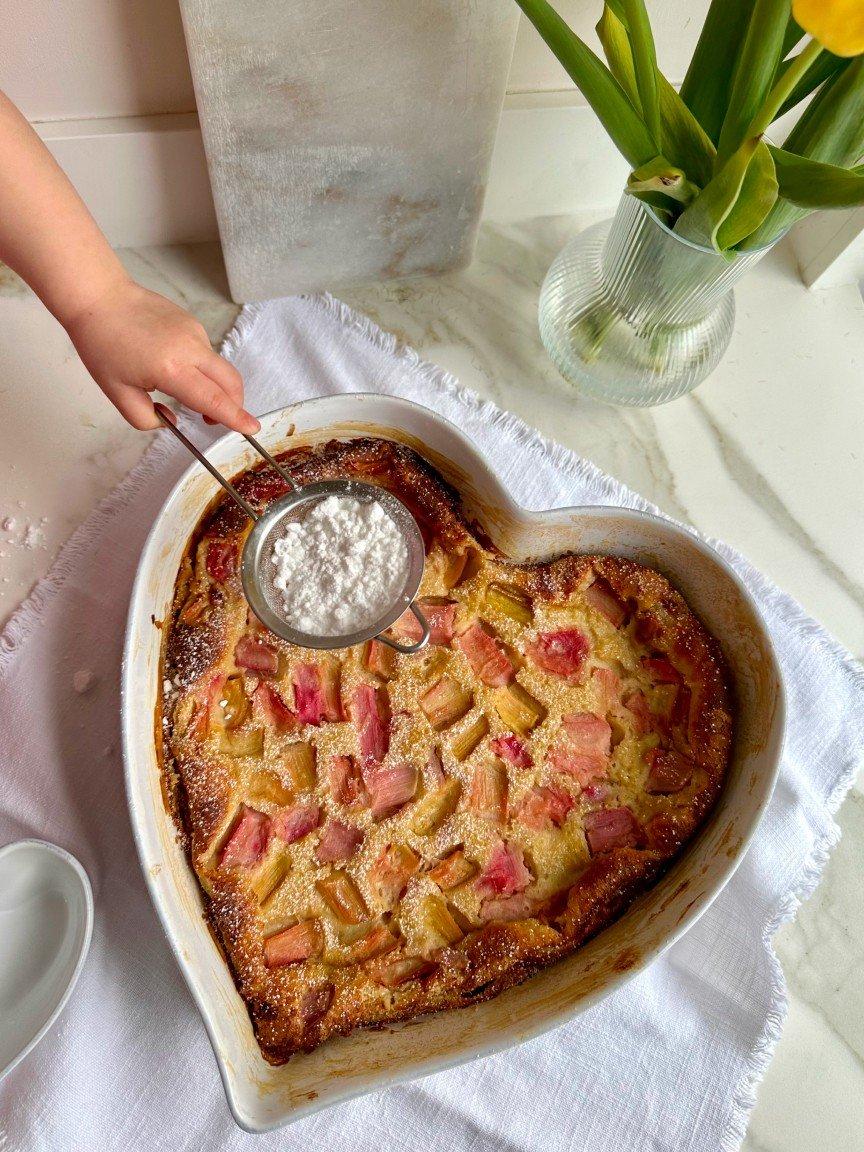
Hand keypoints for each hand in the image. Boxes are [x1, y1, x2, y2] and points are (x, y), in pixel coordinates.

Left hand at [64, 276, 259, 433]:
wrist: (100, 297)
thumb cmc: (102, 344)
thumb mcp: (117, 394)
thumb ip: (145, 418)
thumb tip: (171, 420)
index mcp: (171, 370)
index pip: (213, 400)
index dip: (235, 418)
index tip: (252, 428)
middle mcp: (190, 349)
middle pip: (230, 383)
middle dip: (233, 405)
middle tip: (213, 420)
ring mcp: (195, 333)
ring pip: (219, 369)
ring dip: (213, 387)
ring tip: (180, 389)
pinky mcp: (193, 323)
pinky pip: (206, 353)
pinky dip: (199, 368)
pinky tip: (171, 363)